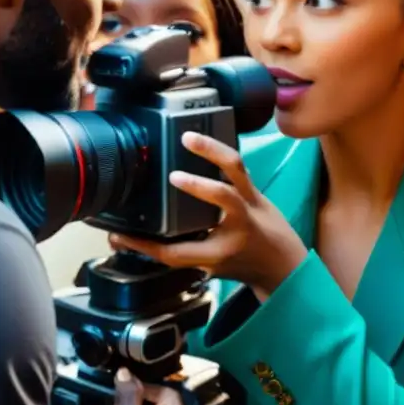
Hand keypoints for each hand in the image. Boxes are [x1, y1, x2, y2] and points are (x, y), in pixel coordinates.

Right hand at [108, 131, 307, 298]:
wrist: (284, 266)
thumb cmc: (240, 264)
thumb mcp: (206, 266)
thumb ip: (175, 250)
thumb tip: (131, 237)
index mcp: (216, 254)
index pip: (175, 251)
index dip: (143, 245)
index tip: (120, 234)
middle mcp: (237, 227)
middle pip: (221, 198)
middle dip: (198, 185)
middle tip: (173, 176)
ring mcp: (250, 205)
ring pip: (236, 171)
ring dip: (213, 151)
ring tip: (188, 138)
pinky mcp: (255, 191)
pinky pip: (239, 165)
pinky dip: (220, 151)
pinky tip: (202, 139)